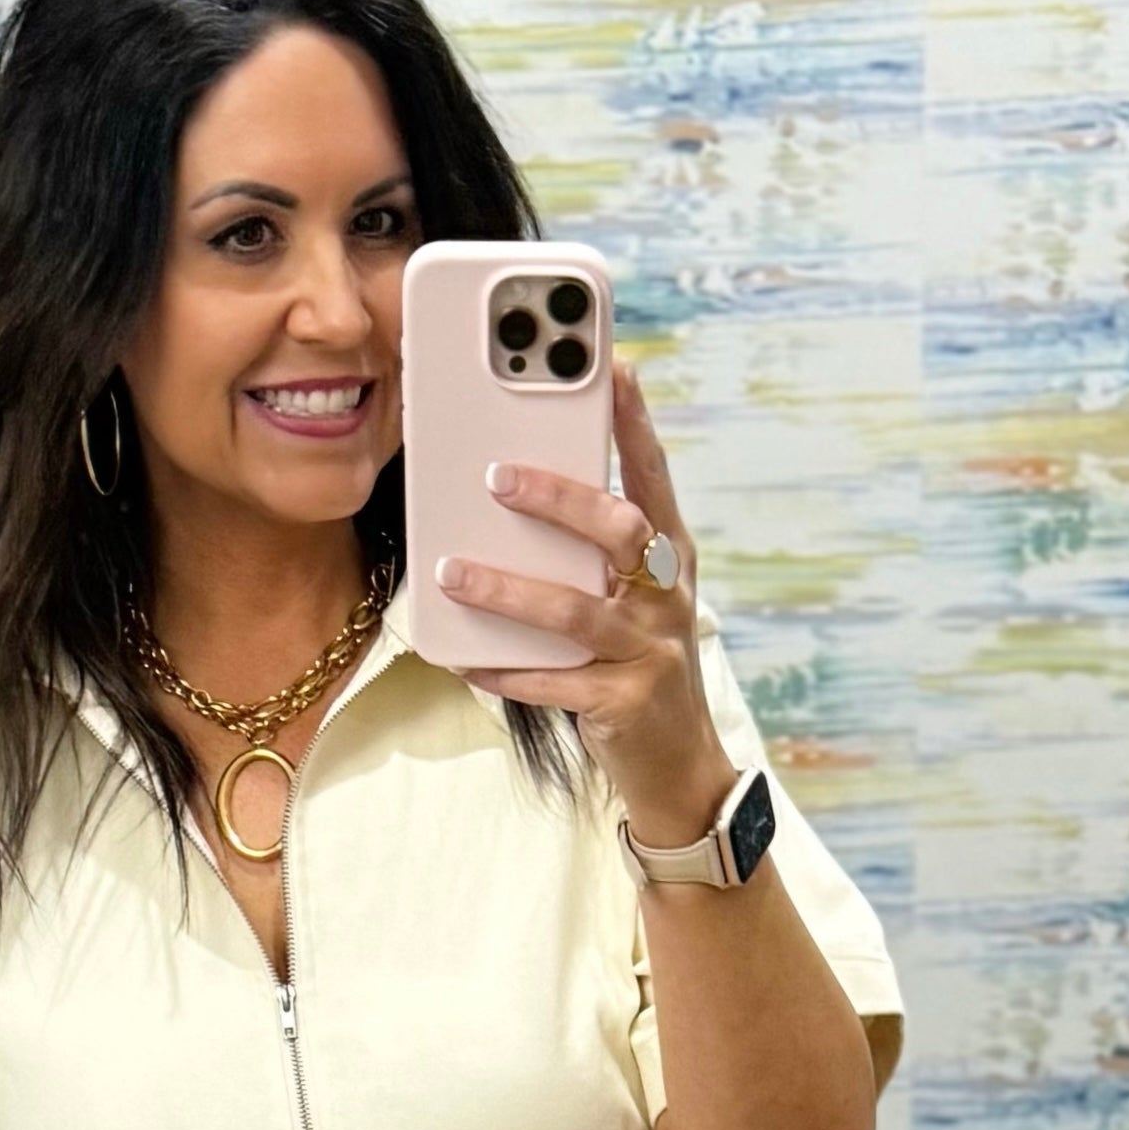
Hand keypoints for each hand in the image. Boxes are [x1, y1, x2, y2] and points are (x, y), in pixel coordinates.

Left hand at [438, 363, 731, 849]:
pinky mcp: (623, 703)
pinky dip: (506, 671)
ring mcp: (650, 651)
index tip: (612, 366)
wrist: (676, 763)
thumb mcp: (626, 596)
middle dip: (559, 499)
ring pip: (576, 611)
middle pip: (619, 531)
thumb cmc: (636, 661)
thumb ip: (589, 550)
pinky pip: (554, 683)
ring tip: (452, 574)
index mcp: (668, 556)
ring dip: (509, 590)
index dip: (634, 422)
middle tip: (497, 475)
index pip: (654, 476)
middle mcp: (667, 596)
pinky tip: (464, 658)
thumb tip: (511, 486)